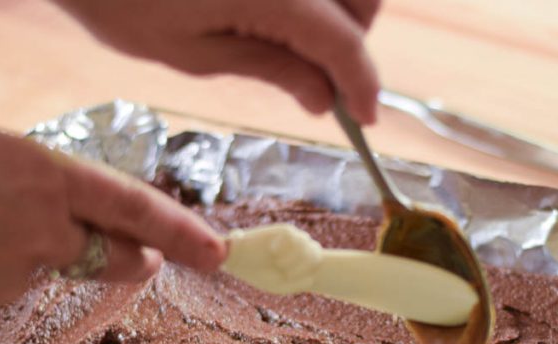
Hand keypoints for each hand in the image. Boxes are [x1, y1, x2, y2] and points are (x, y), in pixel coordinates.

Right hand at [0, 107, 226, 327]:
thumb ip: (17, 163)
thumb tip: (49, 186)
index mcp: (40, 168)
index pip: (130, 204)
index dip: (179, 228)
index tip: (216, 249)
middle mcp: (42, 220)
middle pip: (116, 250)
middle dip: (141, 257)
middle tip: (157, 260)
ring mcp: (17, 266)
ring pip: (55, 266)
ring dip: (36, 255)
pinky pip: (9, 282)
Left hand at [51, 0, 381, 123]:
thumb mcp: (192, 52)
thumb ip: (270, 68)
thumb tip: (324, 100)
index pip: (344, 45)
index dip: (363, 87)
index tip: (365, 119)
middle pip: (364, 4)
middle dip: (354, 45)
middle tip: (321, 80)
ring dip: (341, 13)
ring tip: (297, 40)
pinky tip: (282, 10)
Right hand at [221, 223, 322, 294]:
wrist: (237, 261)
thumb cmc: (258, 274)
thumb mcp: (280, 286)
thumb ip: (298, 284)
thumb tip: (313, 279)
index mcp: (302, 261)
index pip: (318, 259)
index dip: (309, 270)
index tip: (290, 276)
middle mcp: (299, 248)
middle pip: (316, 252)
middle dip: (303, 265)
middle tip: (284, 271)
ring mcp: (291, 238)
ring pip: (307, 243)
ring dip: (294, 256)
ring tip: (278, 262)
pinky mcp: (281, 230)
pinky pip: (293, 234)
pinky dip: (284, 245)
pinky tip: (272, 251)